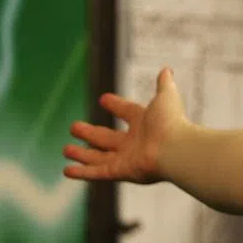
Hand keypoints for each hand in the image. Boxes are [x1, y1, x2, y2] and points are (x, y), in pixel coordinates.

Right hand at [63, 67, 188, 183]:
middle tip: (73, 126)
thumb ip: (164, 84)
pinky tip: (67, 170)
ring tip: (66, 149)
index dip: (116, 105)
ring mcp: (127, 159)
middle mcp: (135, 142)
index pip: (127, 111)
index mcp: (145, 123)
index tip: (104, 99)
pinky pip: (98, 173)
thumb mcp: (166, 97)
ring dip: (82, 154)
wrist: (176, 149)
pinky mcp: (121, 172)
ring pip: (99, 157)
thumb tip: (166, 69)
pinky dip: (82, 172)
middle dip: (90, 133)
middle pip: (107, 138)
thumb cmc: (171, 122)